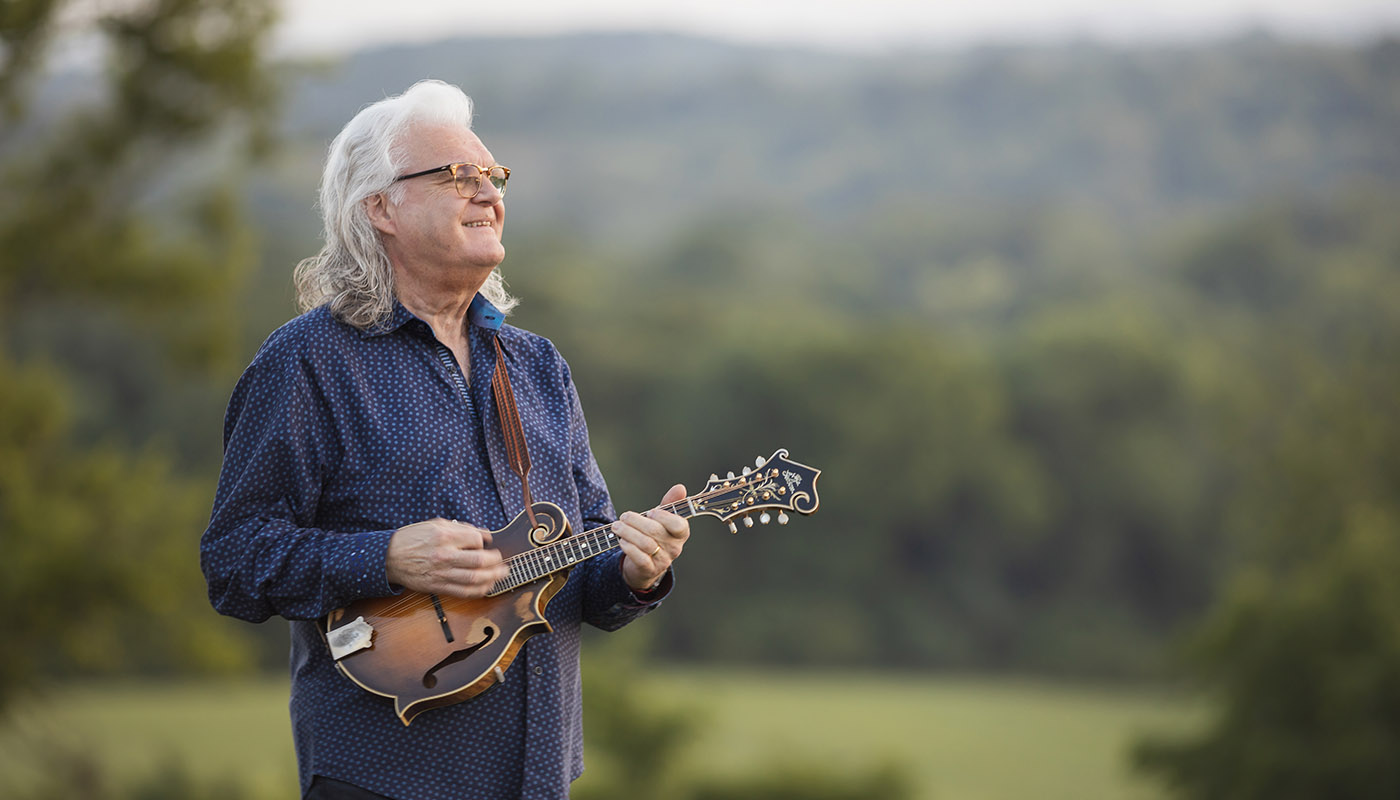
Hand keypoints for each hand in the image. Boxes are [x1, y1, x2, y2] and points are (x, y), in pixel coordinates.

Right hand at [385, 518, 508, 598]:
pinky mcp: (438, 586)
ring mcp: (441, 573)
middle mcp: (444, 555)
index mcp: (443, 536)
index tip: (487, 542)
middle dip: (496, 561)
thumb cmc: (413, 538)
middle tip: (502, 560)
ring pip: (474, 578)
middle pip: (479, 560)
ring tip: (502, 574)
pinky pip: (463, 592)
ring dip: (493, 577)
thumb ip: (461, 528)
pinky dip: (479, 590)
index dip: (485, 541)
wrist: (389, 558)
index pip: (475, 539)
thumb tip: (484, 535)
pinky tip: (488, 586)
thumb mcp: (436, 524)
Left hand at [614, 484, 690, 591]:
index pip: (679, 525)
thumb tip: (680, 487)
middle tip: (624, 516)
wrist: (647, 564)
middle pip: (655, 531)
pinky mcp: (649, 569)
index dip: (664, 517)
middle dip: (636, 521)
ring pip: (645, 544)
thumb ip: (670, 503)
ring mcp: (663, 560)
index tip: (651, 512)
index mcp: (681, 533)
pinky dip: (628, 547)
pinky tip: (621, 540)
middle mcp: (674, 548)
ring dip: (628, 532)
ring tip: (616, 526)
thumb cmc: (655, 536)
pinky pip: (639, 558)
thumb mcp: (662, 519)